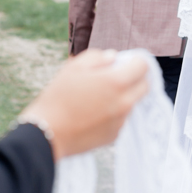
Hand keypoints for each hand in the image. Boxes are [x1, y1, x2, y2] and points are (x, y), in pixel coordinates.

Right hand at [22, 49, 149, 160]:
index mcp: (116, 82)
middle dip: (135, 79)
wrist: (46, 134)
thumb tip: (113, 58)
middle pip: (144, 86)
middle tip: (117, 77)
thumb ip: (98, 57)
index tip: (126, 62)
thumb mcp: (74, 67)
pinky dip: (115, 113)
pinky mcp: (114, 136)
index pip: (143, 66)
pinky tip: (95, 113)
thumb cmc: (58, 96)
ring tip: (100, 97)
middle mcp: (124, 102)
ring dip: (124, 96)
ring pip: (133, 103)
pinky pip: (122, 119)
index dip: (136, 61)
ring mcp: (121, 121)